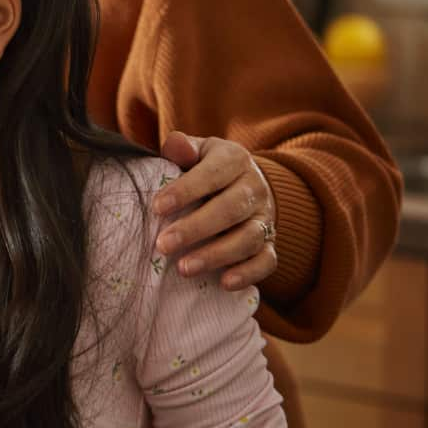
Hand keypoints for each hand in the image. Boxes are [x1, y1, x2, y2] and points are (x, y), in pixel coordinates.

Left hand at [153, 132, 276, 290]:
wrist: (241, 184)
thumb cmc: (205, 169)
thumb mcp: (195, 152)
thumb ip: (182, 148)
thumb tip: (175, 144)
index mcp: (235, 160)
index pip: (213, 173)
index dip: (186, 190)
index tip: (157, 207)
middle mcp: (255, 188)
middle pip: (231, 209)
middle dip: (196, 229)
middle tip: (163, 245)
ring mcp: (265, 217)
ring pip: (249, 238)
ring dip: (216, 255)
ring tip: (184, 268)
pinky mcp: (269, 243)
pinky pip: (266, 261)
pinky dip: (248, 273)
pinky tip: (224, 283)